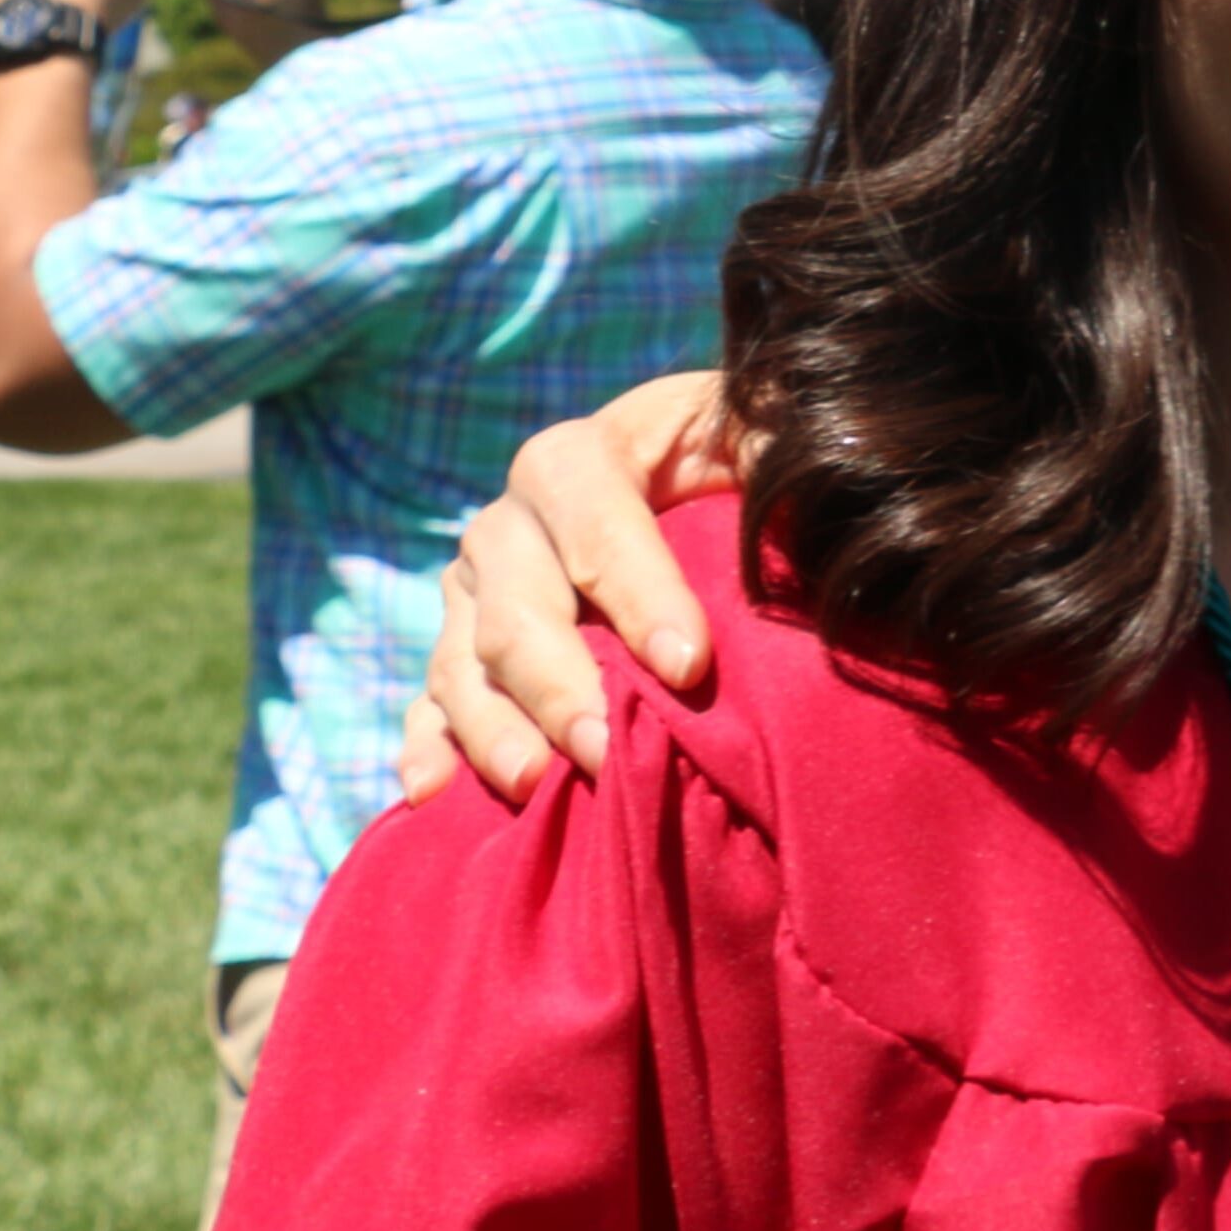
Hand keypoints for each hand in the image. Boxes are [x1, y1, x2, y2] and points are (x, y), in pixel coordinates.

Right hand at [392, 370, 740, 802]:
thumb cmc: (728, 466)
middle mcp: (510, 525)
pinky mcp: (459, 652)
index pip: (597, 522)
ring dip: (492, 728)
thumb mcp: (751, 435)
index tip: (689, 666)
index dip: (639, 593)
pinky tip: (432, 795)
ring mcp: (473, 594)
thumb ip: (769, 449)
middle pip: (515, 605)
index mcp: (579, 461)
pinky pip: (431, 702)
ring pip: (463, 662)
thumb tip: (802, 490)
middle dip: (559, 682)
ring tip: (532, 782)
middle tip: (604, 750)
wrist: (672, 489)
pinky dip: (428, 748)